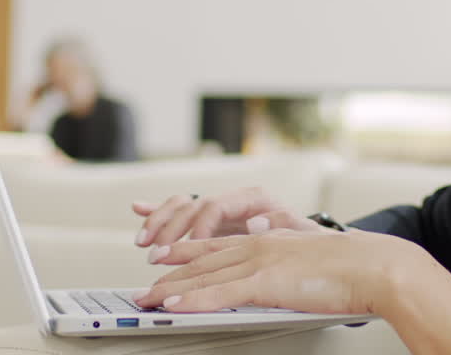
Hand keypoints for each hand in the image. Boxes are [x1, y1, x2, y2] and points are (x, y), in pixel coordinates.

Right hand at [132, 188, 321, 247]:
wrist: (311, 244)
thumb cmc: (307, 240)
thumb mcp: (303, 232)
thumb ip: (282, 224)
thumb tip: (255, 224)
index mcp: (254, 199)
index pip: (216, 206)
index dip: (199, 227)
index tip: (189, 248)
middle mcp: (233, 199)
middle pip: (193, 206)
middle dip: (171, 228)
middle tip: (156, 252)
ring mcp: (221, 208)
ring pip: (182, 206)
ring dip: (159, 221)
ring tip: (143, 241)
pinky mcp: (211, 219)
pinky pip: (181, 210)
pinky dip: (159, 209)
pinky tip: (138, 208)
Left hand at [134, 226, 427, 315]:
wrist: (375, 265)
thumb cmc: (354, 267)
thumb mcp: (312, 257)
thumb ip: (290, 260)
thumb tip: (281, 272)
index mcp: (270, 237)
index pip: (219, 244)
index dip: (187, 250)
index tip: (163, 254)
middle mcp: (260, 243)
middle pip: (204, 258)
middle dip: (169, 272)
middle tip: (145, 283)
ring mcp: (262, 261)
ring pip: (205, 275)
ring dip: (171, 289)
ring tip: (148, 300)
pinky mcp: (267, 281)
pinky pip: (221, 292)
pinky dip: (194, 300)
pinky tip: (175, 307)